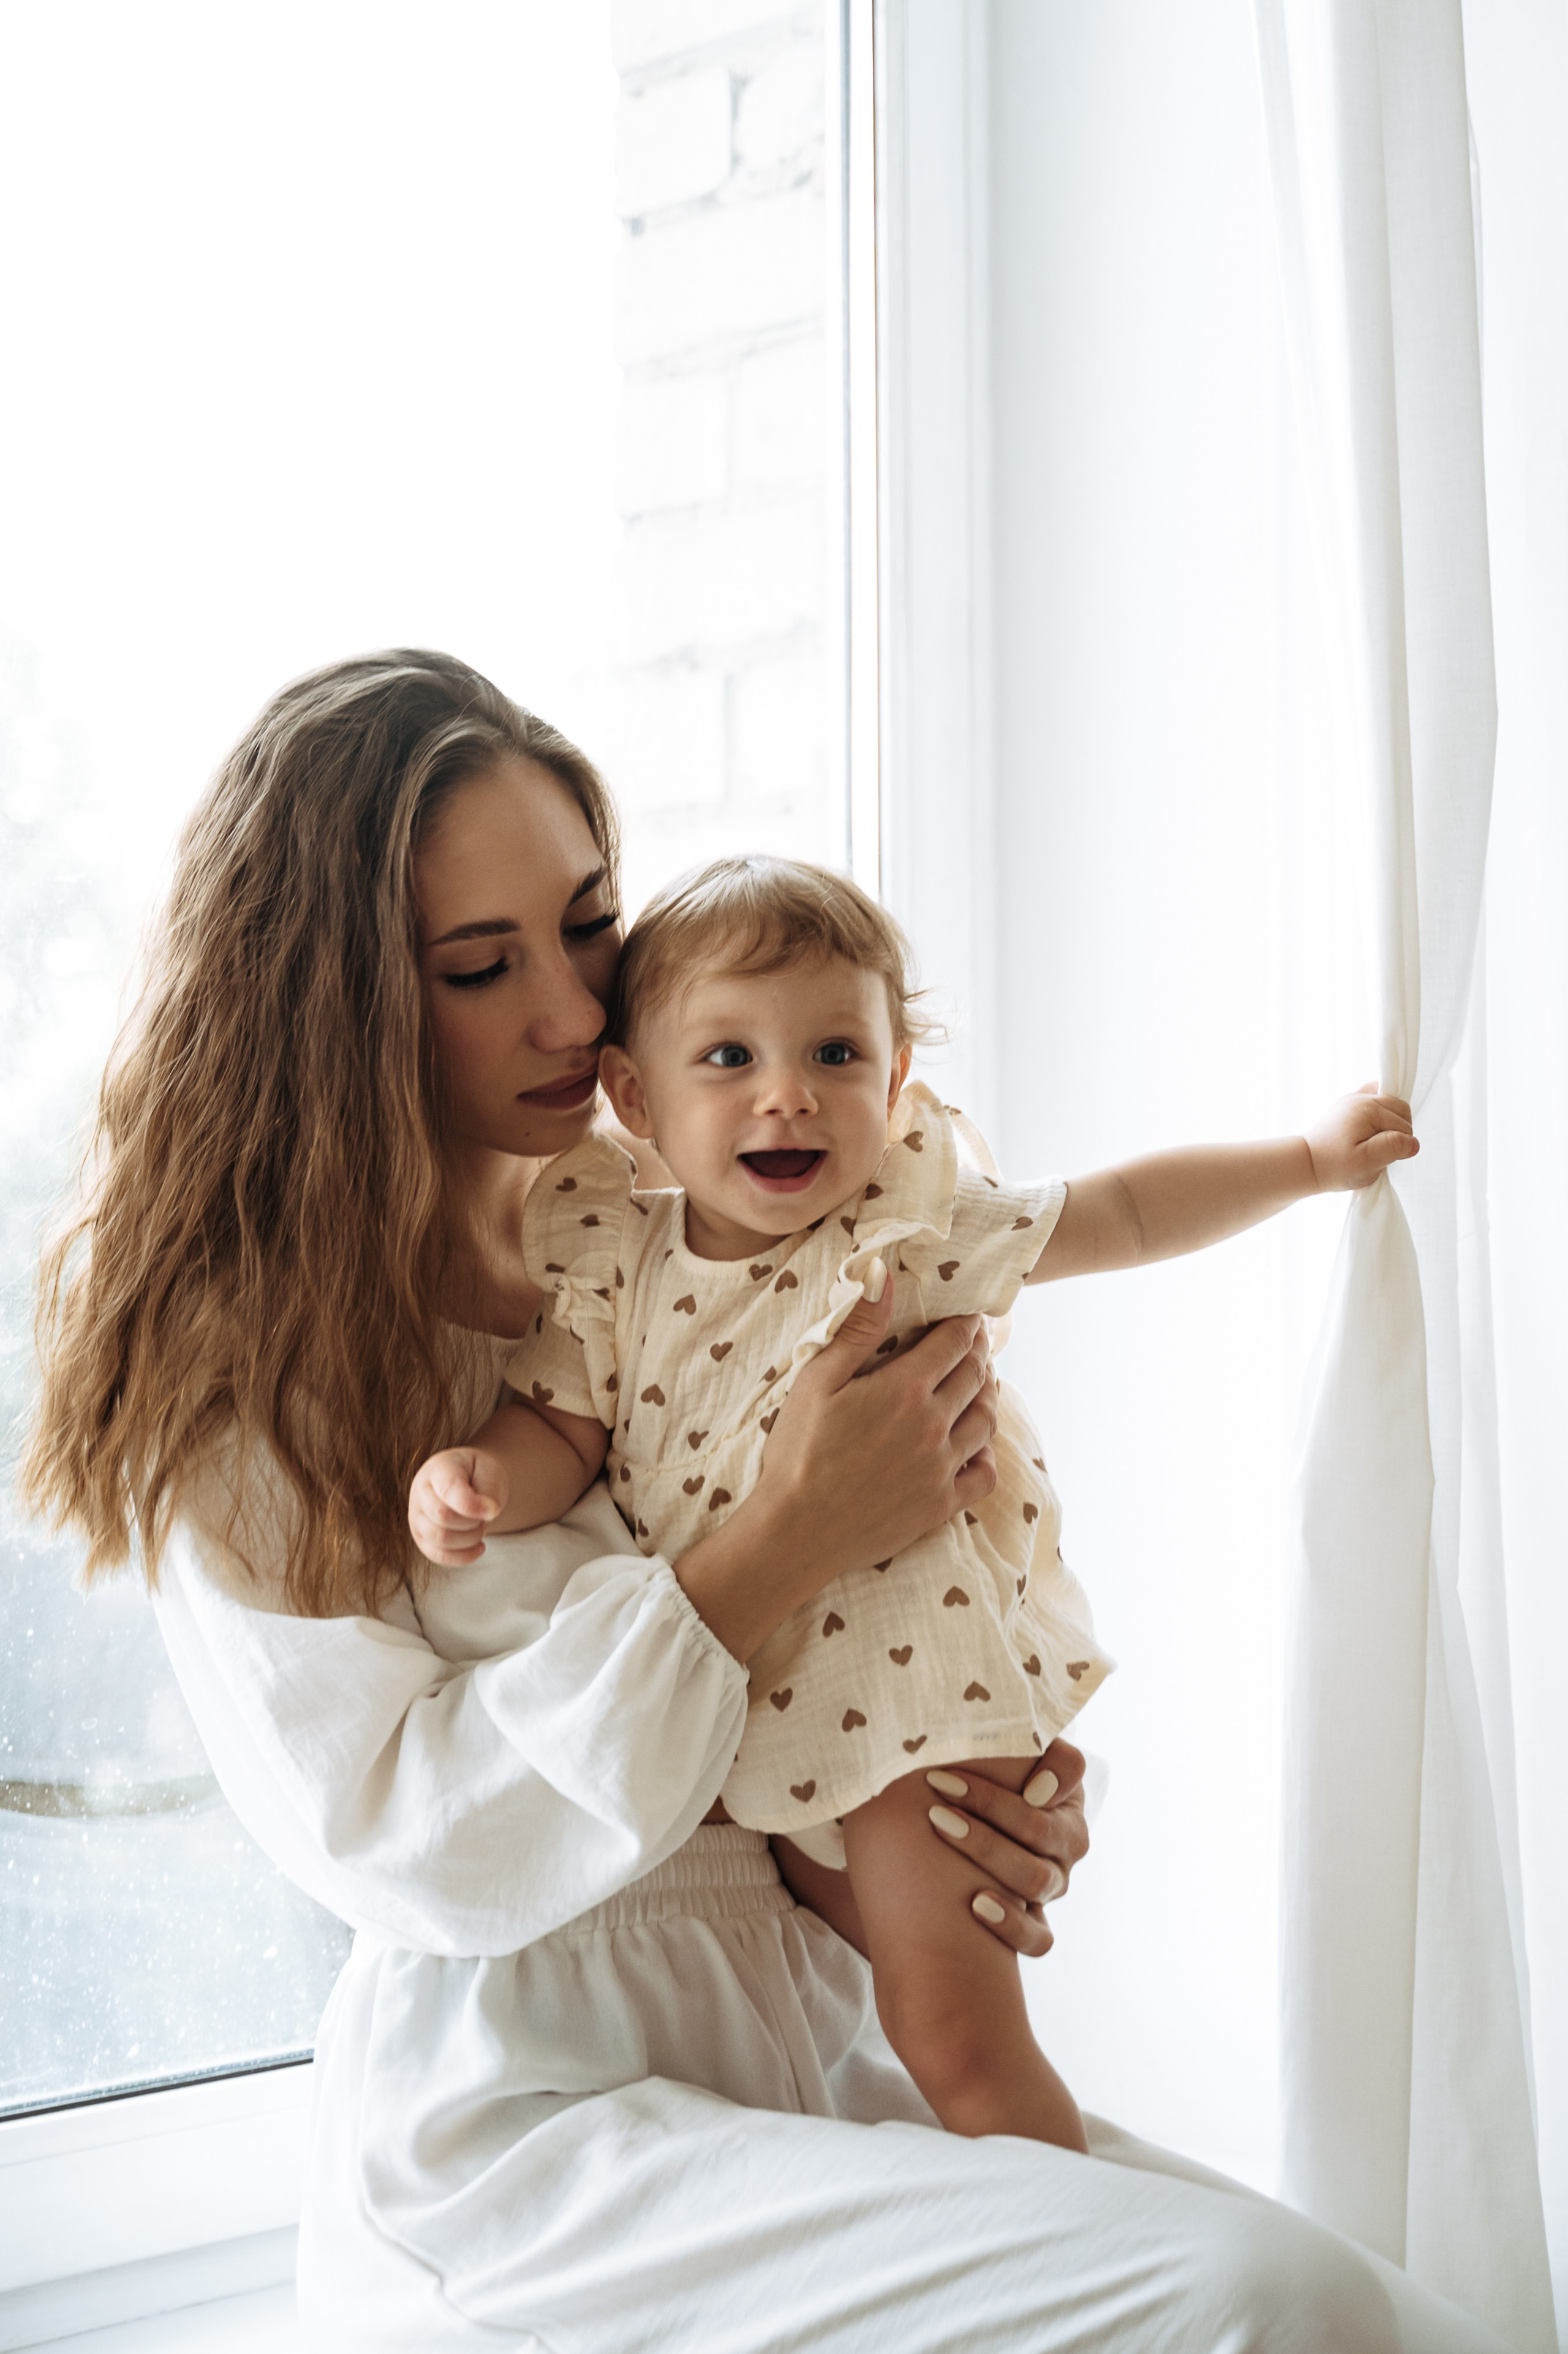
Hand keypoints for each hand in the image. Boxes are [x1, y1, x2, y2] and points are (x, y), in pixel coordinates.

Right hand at [408, 1446, 507, 1566]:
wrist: (470, 1483)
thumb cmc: (479, 1475)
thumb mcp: (490, 1472)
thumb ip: (489, 1489)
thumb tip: (489, 1513)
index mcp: (438, 1469)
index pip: (448, 1491)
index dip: (472, 1506)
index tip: (494, 1510)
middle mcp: (420, 1492)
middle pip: (443, 1517)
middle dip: (473, 1522)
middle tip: (485, 1515)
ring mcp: (417, 1517)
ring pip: (441, 1539)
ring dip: (470, 1538)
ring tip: (480, 1526)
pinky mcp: (422, 1539)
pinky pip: (439, 1556)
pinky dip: (463, 1556)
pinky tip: (479, 1546)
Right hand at [675, 1269, 1000, 1663]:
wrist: (795, 1531)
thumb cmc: (798, 1452)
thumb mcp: (817, 1381)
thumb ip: (858, 1328)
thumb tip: (882, 1275)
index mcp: (904, 1390)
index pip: (955, 1343)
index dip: (966, 1324)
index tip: (969, 1315)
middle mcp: (933, 1426)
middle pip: (976, 1377)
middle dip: (980, 1352)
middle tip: (979, 1341)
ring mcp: (941, 1468)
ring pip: (986, 1422)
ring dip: (988, 1395)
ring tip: (982, 1383)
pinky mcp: (940, 1505)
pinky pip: (984, 1474)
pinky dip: (987, 1454)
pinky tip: (977, 1445)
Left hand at [925, 1741, 1089, 1956]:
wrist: (948, 1839)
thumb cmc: (972, 1785)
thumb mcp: (989, 1755)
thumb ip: (1002, 1742)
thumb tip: (1027, 1777)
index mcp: (1063, 1792)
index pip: (1070, 1770)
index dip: (1040, 1764)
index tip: (992, 1756)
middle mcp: (1067, 1841)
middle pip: (1040, 1827)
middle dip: (989, 1805)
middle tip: (938, 1784)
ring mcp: (1052, 1884)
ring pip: (1036, 1879)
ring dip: (987, 1852)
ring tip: (940, 1828)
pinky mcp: (1035, 1923)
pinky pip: (1039, 1938)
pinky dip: (1011, 1924)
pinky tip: (974, 1906)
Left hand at [1305, 1084, 1417, 1190]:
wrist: (1306, 1164)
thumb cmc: (1334, 1166)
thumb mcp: (1366, 1163)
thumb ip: (1392, 1148)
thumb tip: (1414, 1142)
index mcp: (1368, 1108)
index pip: (1404, 1124)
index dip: (1399, 1144)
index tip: (1382, 1158)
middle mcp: (1361, 1097)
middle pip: (1402, 1110)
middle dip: (1398, 1132)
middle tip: (1380, 1152)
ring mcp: (1354, 1098)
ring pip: (1392, 1105)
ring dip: (1391, 1124)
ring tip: (1374, 1143)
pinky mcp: (1350, 1104)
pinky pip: (1378, 1099)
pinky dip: (1382, 1113)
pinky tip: (1375, 1128)